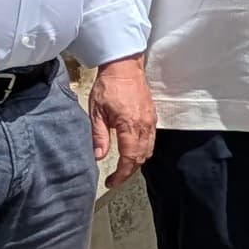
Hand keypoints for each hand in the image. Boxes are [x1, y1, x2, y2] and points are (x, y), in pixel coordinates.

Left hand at [88, 55, 156, 190]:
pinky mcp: (152, 116)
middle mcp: (144, 125)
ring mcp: (151, 121)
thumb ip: (99, 136)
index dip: (121, 174)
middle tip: (115, 177)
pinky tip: (132, 149)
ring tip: (123, 166)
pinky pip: (151, 139)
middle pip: (141, 158)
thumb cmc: (108, 86)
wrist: (124, 66)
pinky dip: (143, 150)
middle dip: (129, 171)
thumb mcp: (96, 112)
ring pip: (149, 150)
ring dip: (137, 161)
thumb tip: (98, 157)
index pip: (129, 158)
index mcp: (130, 125)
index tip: (111, 181)